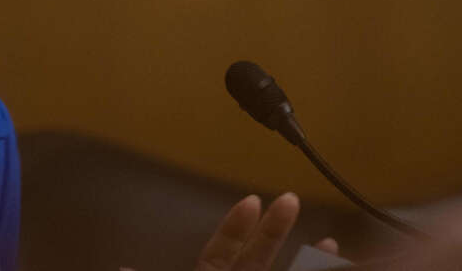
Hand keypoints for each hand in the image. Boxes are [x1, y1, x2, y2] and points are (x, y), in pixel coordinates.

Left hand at [119, 192, 337, 270]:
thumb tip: (123, 269)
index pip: (222, 252)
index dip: (237, 227)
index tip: (253, 201)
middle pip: (258, 259)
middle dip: (275, 230)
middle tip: (290, 198)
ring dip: (310, 262)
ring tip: (331, 245)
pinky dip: (316, 268)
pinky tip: (338, 260)